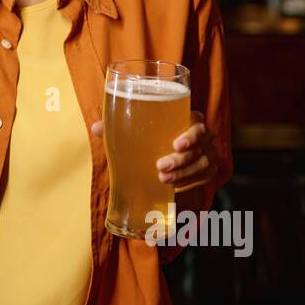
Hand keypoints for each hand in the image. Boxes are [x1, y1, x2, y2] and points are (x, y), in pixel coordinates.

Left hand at [89, 110, 216, 193]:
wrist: (164, 153)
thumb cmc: (150, 135)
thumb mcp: (135, 130)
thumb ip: (117, 126)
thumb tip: (97, 127)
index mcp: (187, 118)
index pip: (197, 124)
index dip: (191, 135)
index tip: (176, 145)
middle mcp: (203, 135)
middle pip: (200, 148)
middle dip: (181, 160)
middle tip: (160, 167)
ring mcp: (208, 153)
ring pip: (203, 165)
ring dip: (184, 174)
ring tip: (163, 180)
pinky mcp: (207, 170)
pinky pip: (204, 178)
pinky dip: (190, 182)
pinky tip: (174, 186)